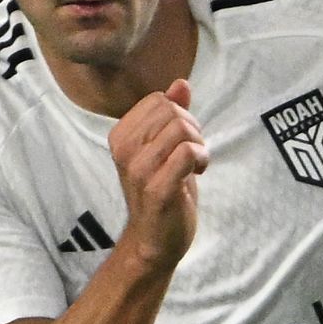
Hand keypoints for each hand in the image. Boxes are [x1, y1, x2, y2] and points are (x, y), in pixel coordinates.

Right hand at [112, 80, 205, 270]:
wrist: (155, 239)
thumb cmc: (163, 190)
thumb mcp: (166, 147)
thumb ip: (172, 115)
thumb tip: (181, 84)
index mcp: (121, 135)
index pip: (160, 100)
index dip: (181, 116)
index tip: (181, 141)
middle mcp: (123, 149)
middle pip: (173, 112)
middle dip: (193, 130)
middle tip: (191, 154)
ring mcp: (138, 169)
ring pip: (182, 129)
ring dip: (199, 146)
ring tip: (193, 165)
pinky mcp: (156, 188)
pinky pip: (187, 152)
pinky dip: (201, 159)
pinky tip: (197, 173)